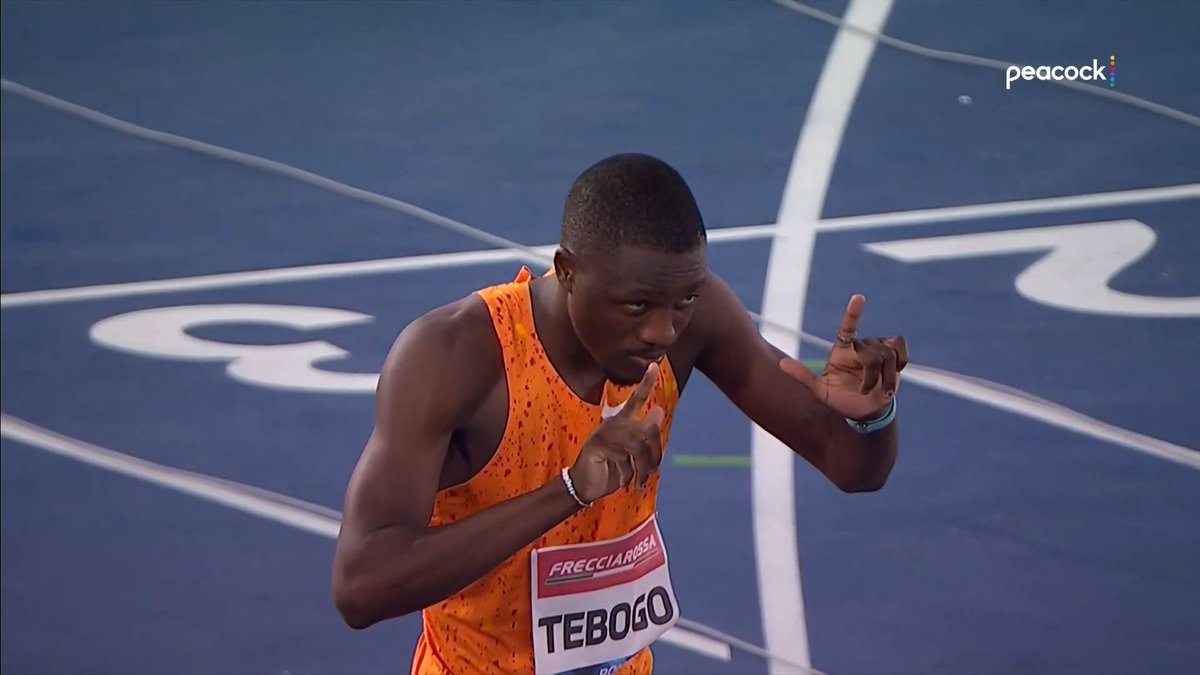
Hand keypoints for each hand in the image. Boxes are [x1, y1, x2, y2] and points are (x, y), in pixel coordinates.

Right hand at [568, 363, 664, 503]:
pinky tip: (625, 481)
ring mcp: (605, 433)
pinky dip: (628, 474)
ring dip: (643, 469)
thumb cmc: (611, 468)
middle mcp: (614, 423)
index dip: (646, 383)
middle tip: (652, 471)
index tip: (654, 365)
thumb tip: (659, 411)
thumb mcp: (632, 454)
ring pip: (639, 447)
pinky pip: (624, 458)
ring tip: (641, 481)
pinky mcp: (598, 445)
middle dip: (656, 455)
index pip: (637, 399)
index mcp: (623, 422)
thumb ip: (646, 436)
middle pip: (648, 431)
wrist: (586, 485)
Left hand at [779, 294, 908, 420]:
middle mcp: (859, 346)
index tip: (859, 298)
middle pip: (871, 352)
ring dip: (885, 377)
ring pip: (886, 354)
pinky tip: (896, 372)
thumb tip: (780, 364)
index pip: (848, 327)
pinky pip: (900, 349)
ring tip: (880, 391)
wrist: (864, 411)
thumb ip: (802, 376)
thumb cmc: (841, 400)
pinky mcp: (894, 354)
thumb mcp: (820, 391)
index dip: (853, 313)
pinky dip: (900, 361)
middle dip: (870, 375)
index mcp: (842, 351)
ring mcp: (878, 348)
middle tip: (865, 391)